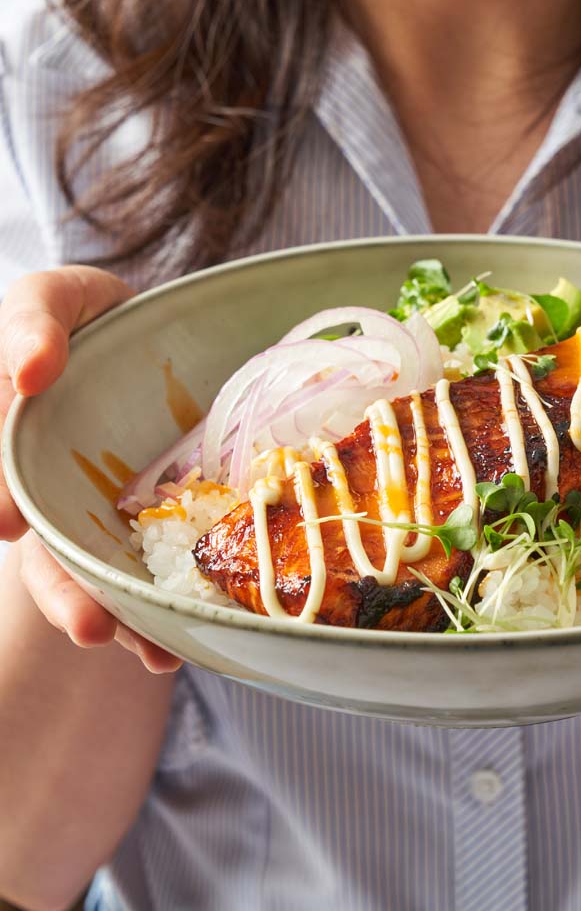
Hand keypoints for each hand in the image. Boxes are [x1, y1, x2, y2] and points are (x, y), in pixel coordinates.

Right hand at [0, 266, 180, 672]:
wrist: (151, 326)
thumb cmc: (84, 314)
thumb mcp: (49, 300)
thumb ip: (30, 327)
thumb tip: (33, 371)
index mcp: (12, 442)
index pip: (6, 489)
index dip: (4, 501)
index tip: (9, 527)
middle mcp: (46, 488)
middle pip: (46, 551)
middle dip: (66, 593)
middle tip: (92, 628)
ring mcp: (97, 511)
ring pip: (99, 575)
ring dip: (121, 617)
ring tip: (151, 655)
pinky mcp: (151, 519)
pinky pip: (155, 565)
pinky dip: (165, 603)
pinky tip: (186, 638)